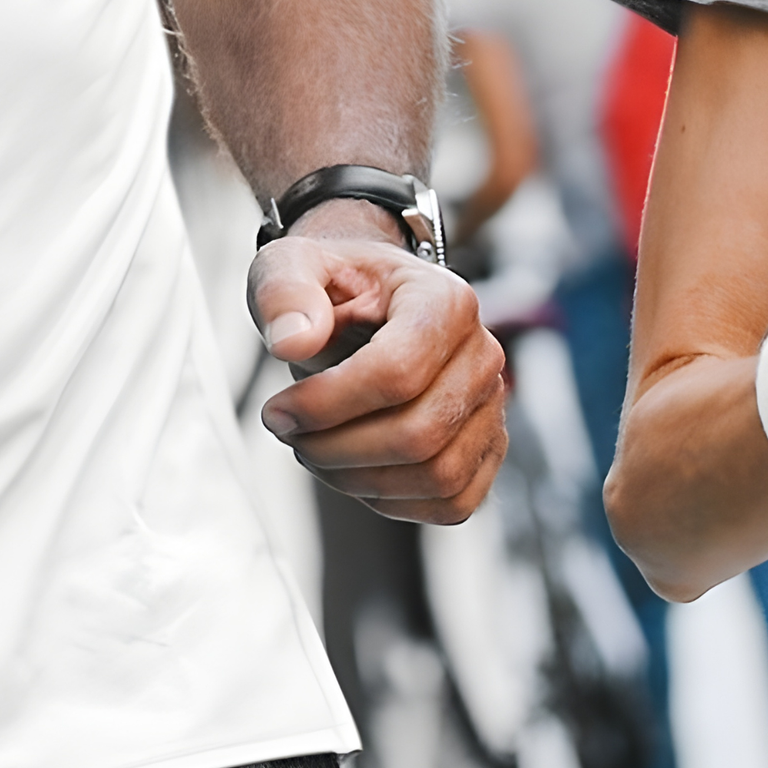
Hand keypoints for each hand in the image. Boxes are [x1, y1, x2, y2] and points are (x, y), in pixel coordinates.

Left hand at [251, 206, 506, 526]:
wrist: (364, 303)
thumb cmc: (332, 286)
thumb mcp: (291, 264)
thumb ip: (284, 292)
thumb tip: (292, 342)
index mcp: (445, 301)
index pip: (397, 372)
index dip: (327, 405)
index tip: (276, 411)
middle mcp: (482, 354)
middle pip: (420, 434)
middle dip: (337, 449)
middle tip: (288, 434)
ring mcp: (490, 406)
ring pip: (439, 475)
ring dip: (359, 480)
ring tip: (314, 451)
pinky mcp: (486, 449)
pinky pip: (452, 502)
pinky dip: (393, 502)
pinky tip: (352, 471)